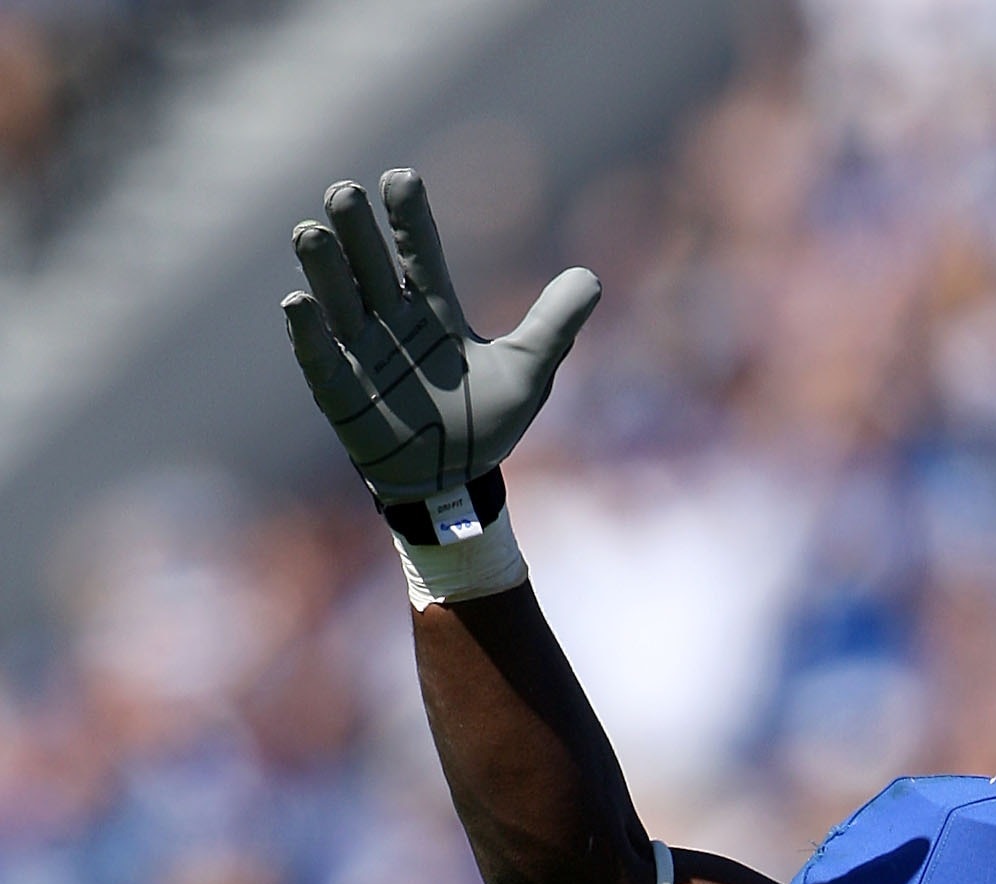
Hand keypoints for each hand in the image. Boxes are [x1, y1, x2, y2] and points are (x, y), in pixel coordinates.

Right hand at [283, 169, 597, 512]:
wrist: (453, 486)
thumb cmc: (482, 423)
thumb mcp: (527, 375)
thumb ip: (553, 326)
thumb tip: (591, 278)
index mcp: (432, 309)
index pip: (418, 252)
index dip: (409, 218)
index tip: (400, 179)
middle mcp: (391, 320)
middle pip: (370, 265)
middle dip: (357, 232)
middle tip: (345, 194)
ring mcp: (363, 354)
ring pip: (339, 300)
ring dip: (324, 269)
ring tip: (309, 232)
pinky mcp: (341, 394)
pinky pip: (321, 360)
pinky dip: (310, 334)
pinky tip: (299, 305)